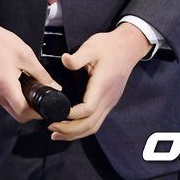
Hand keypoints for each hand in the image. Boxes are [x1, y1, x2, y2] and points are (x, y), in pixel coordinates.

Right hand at [0, 24, 62, 122]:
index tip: (45, 106)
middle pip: (16, 114)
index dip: (36, 112)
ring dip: (20, 102)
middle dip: (30, 110)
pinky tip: (15, 82)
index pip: (23, 111)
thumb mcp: (26, 55)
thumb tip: (55, 87)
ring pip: (9, 108)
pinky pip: (2, 100)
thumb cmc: (0, 42)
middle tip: (40, 97)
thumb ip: (41, 74)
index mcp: (5, 84)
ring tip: (27, 85)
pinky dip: (11, 96)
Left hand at [48, 23, 150, 140]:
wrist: (128, 46)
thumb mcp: (92, 46)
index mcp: (102, 85)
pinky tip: (72, 127)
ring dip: (76, 133)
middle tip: (50, 127)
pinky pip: (97, 121)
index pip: (87, 109)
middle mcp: (108, 98)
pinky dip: (83, 128)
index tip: (55, 112)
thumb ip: (77, 57)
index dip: (71, 115)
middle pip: (90, 124)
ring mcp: (110, 102)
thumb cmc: (109, 46)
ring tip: (57, 133)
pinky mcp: (109, 102)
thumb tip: (64, 60)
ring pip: (94, 126)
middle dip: (70, 130)